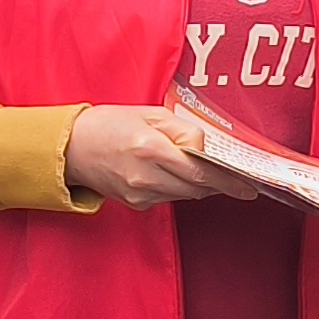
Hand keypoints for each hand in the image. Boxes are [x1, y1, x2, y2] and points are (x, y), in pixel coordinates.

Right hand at [64, 104, 255, 208]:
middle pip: (198, 188)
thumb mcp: (149, 114)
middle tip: (236, 177)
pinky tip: (174, 173)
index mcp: (151, 149)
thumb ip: (182, 129)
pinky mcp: (136, 204)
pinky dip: (180, 187)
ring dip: (199, 184)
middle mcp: (146, 176)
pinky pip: (170, 197)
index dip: (228, 181)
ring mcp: (140, 194)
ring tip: (204, 170)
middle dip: (218, 183)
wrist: (70, 148)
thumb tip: (204, 147)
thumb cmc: (108, 125)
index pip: (201, 172)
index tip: (247, 186)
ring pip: (186, 194)